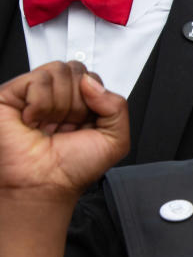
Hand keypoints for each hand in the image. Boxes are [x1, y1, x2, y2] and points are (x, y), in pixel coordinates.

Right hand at [0, 61, 128, 200]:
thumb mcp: (115, 139)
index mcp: (80, 103)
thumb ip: (117, 106)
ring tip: (49, 125)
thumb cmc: (73, 168)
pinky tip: (33, 121)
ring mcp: (33, 93)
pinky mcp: (10, 94)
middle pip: (78, 70)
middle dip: (79, 103)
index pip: (92, 77)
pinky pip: (38, 80)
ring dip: (61, 105)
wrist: (45, 185)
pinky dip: (41, 104)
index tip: (85, 123)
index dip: (94, 100)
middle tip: (66, 126)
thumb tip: (91, 82)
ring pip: (60, 71)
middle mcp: (56, 96)